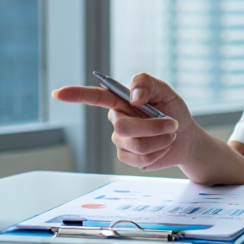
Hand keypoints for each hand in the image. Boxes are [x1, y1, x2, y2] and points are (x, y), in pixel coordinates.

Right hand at [51, 73, 198, 170]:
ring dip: (161, 139)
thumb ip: (147, 84)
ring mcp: (120, 140)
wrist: (186, 137)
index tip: (58, 93)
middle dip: (152, 126)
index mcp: (120, 100)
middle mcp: (116, 120)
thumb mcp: (165, 91)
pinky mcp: (127, 157)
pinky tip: (162, 147)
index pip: (95, 97)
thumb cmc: (173, 111)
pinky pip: (141, 158)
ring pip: (136, 144)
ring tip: (170, 134)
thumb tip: (133, 96)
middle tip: (172, 124)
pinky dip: (160, 152)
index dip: (76, 94)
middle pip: (122, 127)